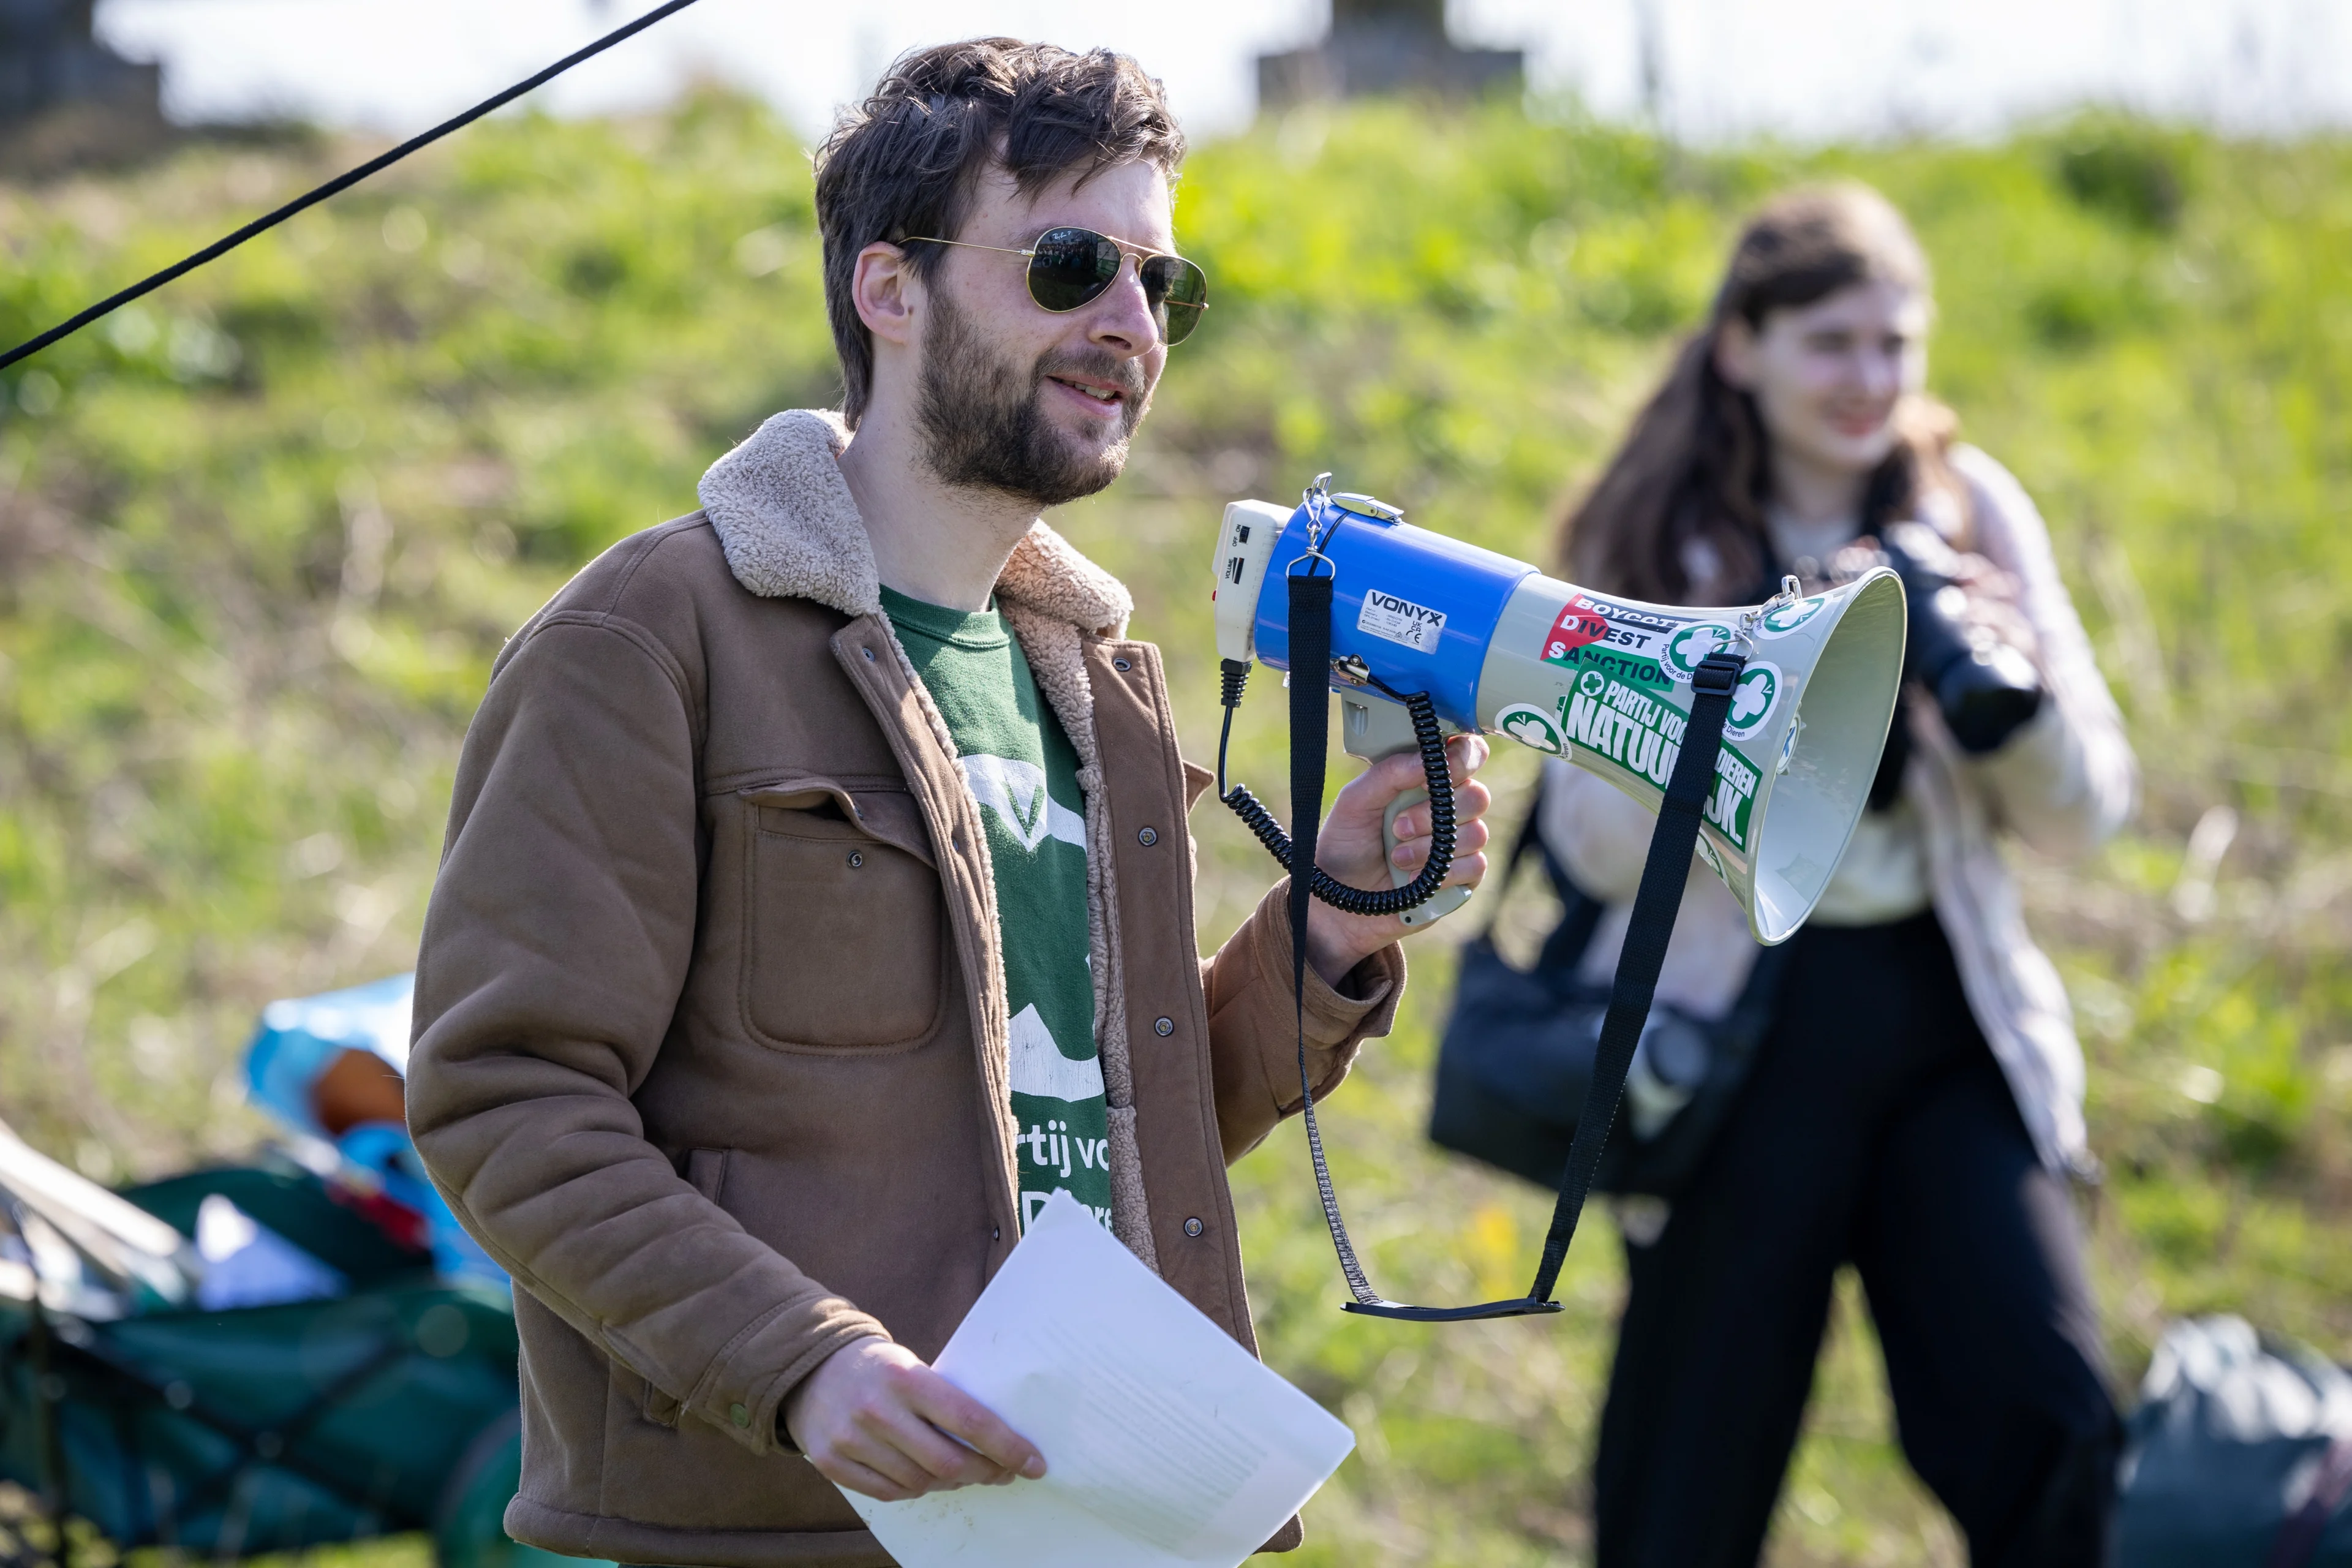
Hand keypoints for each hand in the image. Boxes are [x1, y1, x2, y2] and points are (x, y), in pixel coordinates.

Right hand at [782, 1337, 1045, 1501]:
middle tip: (1002, 1472)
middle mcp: (877, 1409)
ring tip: (963, 1472)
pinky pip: (890, 1493)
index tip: (1034, 1463)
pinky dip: (915, 1490)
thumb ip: (946, 1401)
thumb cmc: (879, 1369)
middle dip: (985, 1472)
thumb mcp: (913, 1367)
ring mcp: (851, 1439)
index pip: (969, 1419)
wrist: (810, 1368)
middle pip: (948, 1461)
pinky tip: (925, 1477)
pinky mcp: (831, 1462)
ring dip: (951, 1482)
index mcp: (906, 1377)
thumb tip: (997, 1444)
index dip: (1008, 1447)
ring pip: (920, 1483)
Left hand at [1301, 733, 1491, 984]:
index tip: (1443, 768)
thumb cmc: (1345, 845)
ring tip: (1396, 857)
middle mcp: (1446, 810)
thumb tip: (1428, 758)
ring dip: (1432, 846)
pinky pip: (1476, 866)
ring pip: (1477, 832)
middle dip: (1436, 812)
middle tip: (1398, 827)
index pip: (1465, 756)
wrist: (1337, 902)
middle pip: (1477, 795)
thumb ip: (1389, 774)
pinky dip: (1443, 872)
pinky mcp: (1460, 879)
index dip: (1464, 757)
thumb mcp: (1355, 802)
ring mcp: (1457, 845)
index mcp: (1424, 782)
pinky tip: (1412, 878)